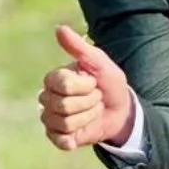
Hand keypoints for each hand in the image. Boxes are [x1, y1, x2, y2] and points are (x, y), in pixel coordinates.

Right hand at [40, 24, 134, 151]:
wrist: (120, 110)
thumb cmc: (109, 83)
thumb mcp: (99, 62)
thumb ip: (79, 47)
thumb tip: (59, 28)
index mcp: (55, 78)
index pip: (62, 84)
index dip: (84, 86)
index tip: (93, 82)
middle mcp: (48, 98)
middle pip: (63, 105)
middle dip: (88, 103)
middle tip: (95, 98)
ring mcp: (51, 118)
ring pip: (64, 123)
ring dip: (87, 118)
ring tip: (92, 112)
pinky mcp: (57, 136)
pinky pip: (59, 140)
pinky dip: (72, 139)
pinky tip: (78, 135)